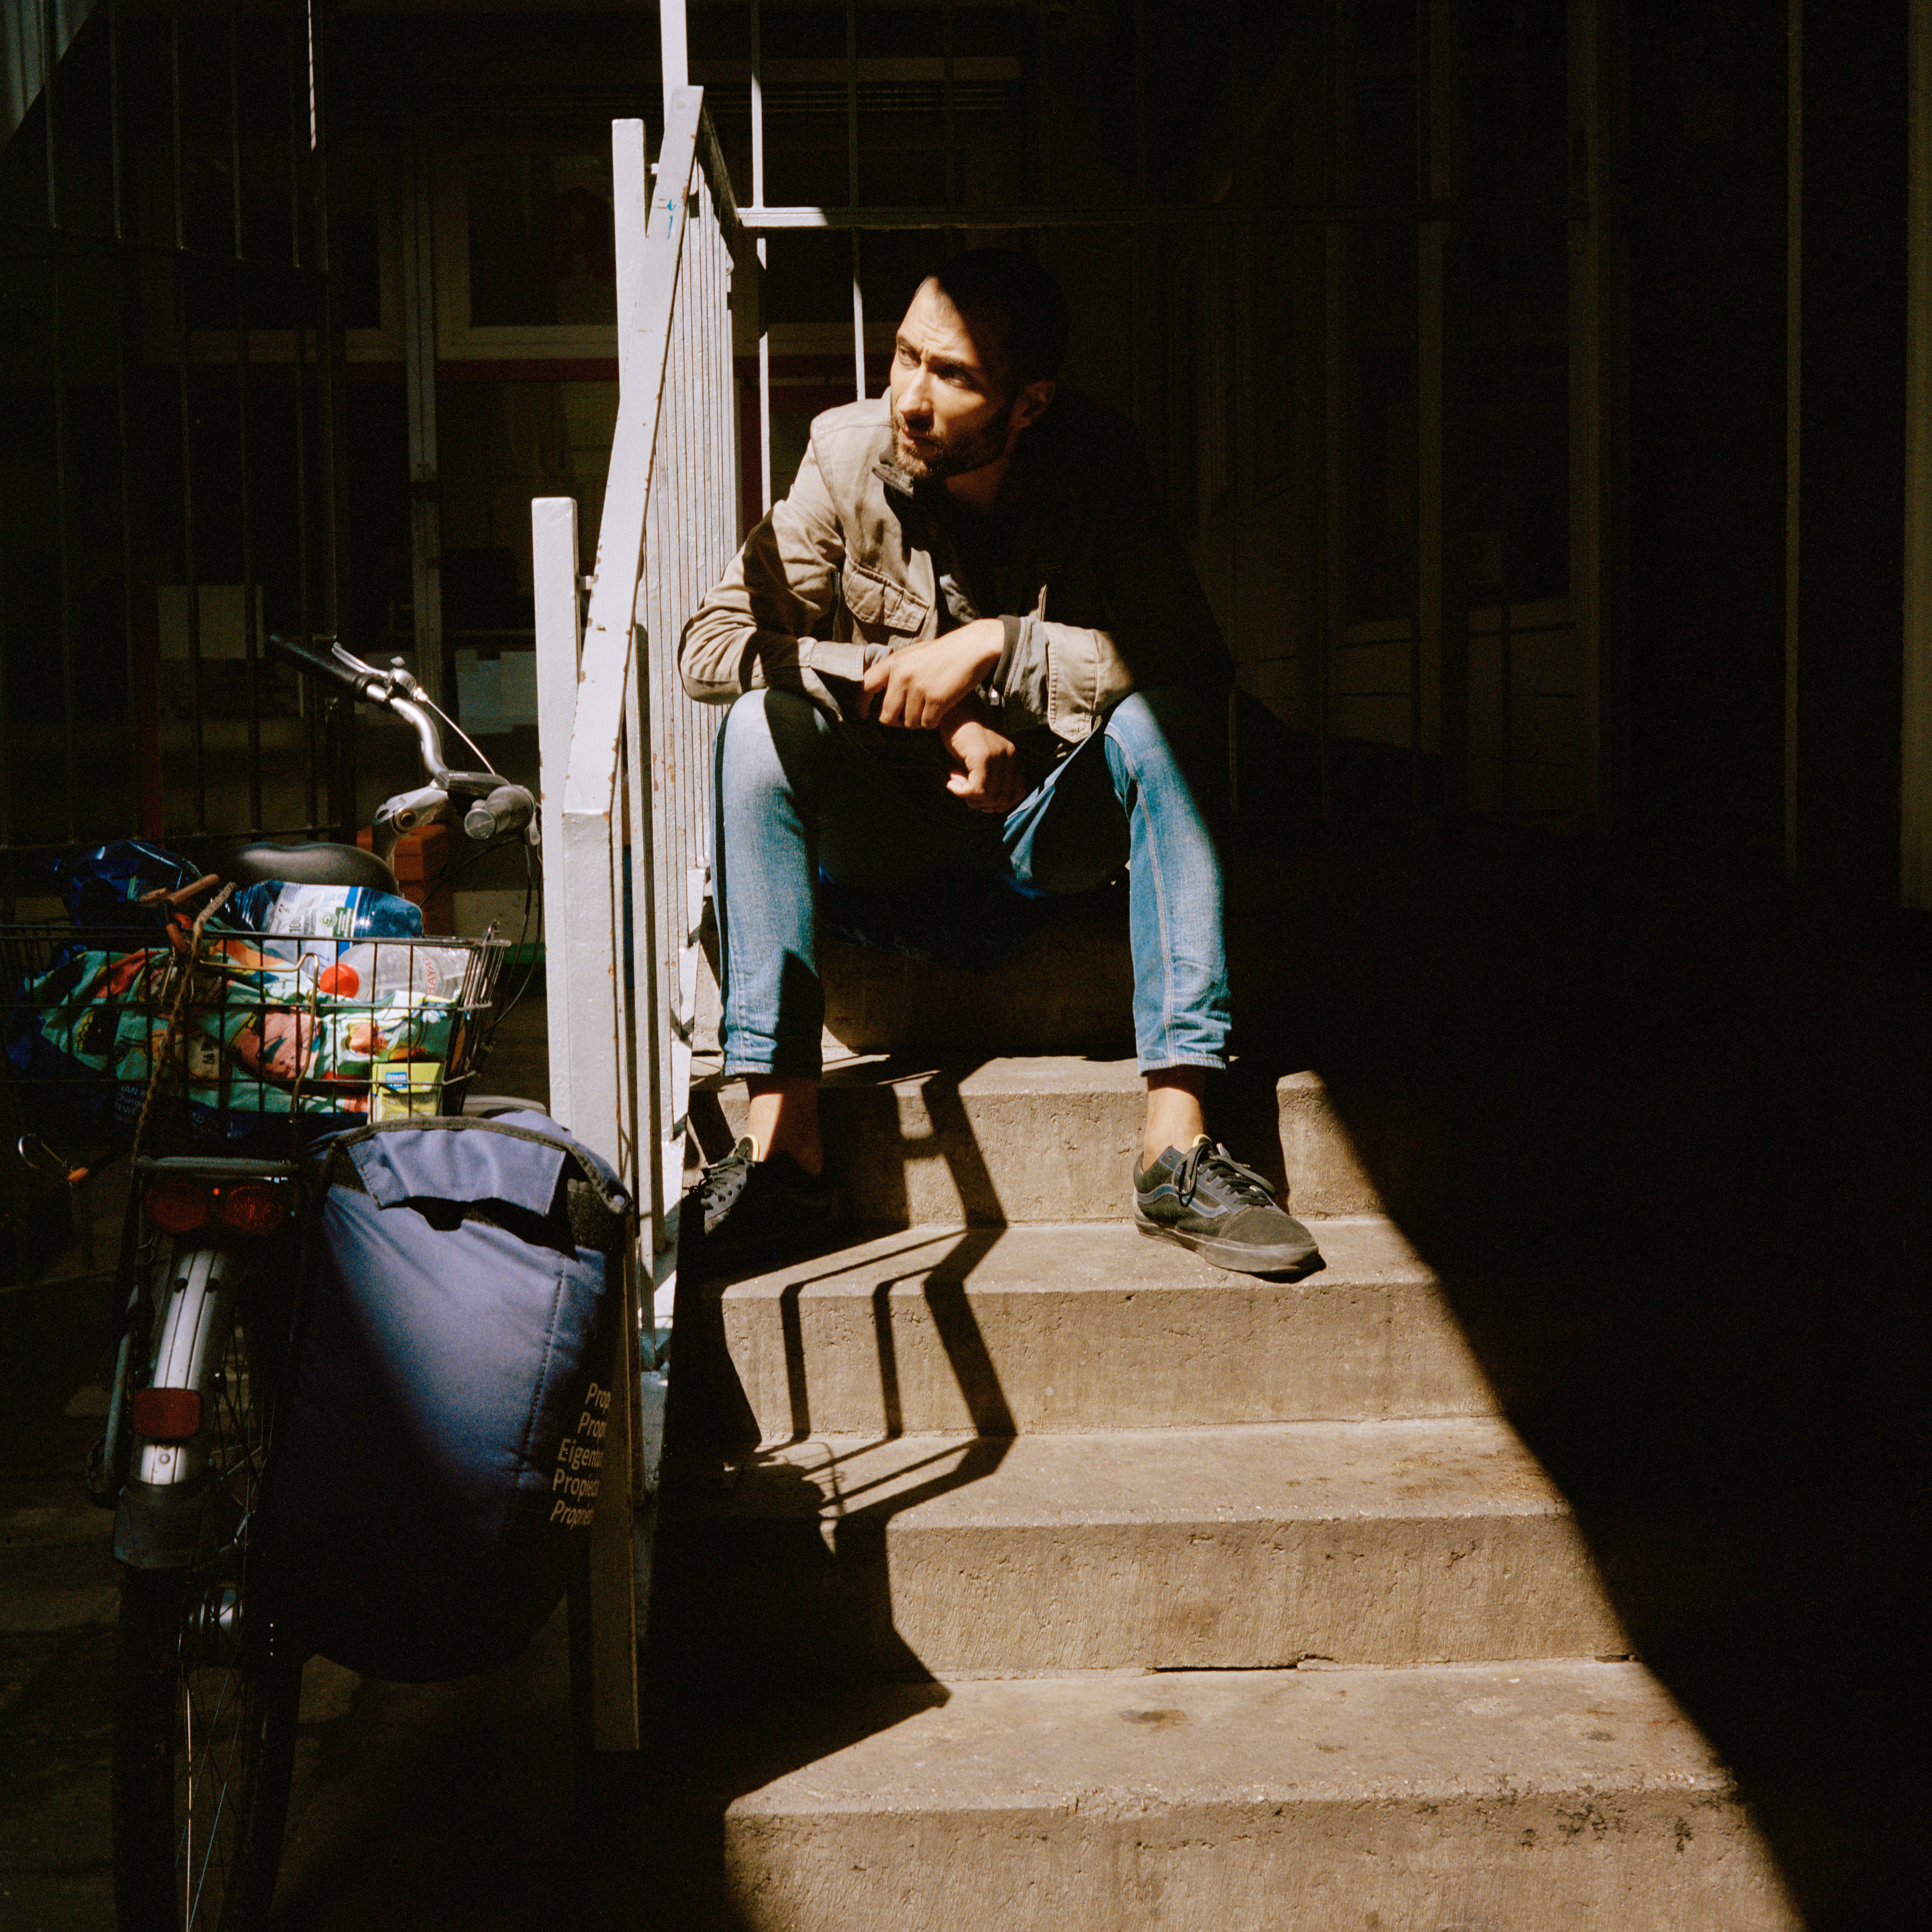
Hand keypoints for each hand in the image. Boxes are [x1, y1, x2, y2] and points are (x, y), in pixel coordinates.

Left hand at [861, 619, 1004, 727]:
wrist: (972, 647)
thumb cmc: (945, 652)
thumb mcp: (915, 654)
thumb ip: (898, 670)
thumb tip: (883, 690)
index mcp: (895, 662)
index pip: (866, 685)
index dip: (863, 703)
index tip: (864, 714)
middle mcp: (902, 676)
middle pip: (886, 715)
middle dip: (896, 721)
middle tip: (907, 717)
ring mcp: (918, 689)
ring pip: (909, 723)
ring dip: (918, 721)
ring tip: (930, 707)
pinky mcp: (936, 700)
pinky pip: (927, 724)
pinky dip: (933, 721)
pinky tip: (941, 709)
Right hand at [940, 708, 1026, 814]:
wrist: (950, 707)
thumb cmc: (960, 731)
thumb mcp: (978, 756)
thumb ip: (986, 775)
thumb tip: (982, 803)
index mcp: (1012, 756)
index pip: (1016, 794)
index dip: (996, 803)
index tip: (976, 794)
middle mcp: (1009, 756)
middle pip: (1003, 799)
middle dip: (981, 803)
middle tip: (963, 788)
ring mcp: (998, 755)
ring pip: (990, 796)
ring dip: (969, 796)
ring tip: (955, 780)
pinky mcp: (983, 756)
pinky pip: (978, 789)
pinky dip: (962, 791)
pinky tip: (951, 780)